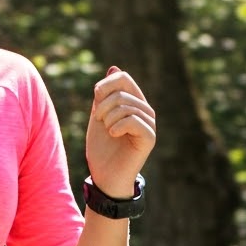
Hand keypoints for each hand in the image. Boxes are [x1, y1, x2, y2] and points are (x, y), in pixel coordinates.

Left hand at [87, 66, 155, 196]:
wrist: (105, 177)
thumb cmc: (101, 150)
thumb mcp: (98, 117)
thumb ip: (104, 95)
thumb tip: (114, 68)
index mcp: (133, 103)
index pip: (123, 78)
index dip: (105, 85)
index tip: (95, 100)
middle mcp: (145, 111)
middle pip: (122, 91)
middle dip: (103, 105)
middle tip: (99, 121)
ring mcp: (149, 124)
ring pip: (125, 106)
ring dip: (108, 119)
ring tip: (107, 131)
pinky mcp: (150, 137)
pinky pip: (132, 120)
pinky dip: (116, 127)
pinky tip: (113, 135)